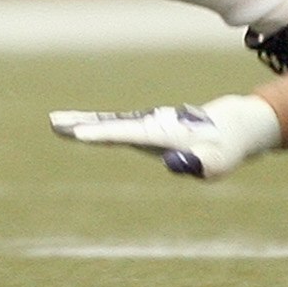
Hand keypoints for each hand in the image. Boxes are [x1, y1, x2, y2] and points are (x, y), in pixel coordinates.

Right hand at [49, 96, 279, 179]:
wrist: (233, 128)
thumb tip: (172, 161)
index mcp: (163, 133)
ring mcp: (148, 126)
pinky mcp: (148, 130)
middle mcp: (151, 125)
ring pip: (110, 124)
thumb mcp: (217, 164)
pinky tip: (82, 128)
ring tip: (57, 123)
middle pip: (111, 124)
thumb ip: (196, 163)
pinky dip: (97, 127)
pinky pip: (116, 128)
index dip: (102, 134)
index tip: (79, 134)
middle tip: (54, 123)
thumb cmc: (225, 150)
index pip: (127, 134)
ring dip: (84, 123)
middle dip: (83, 124)